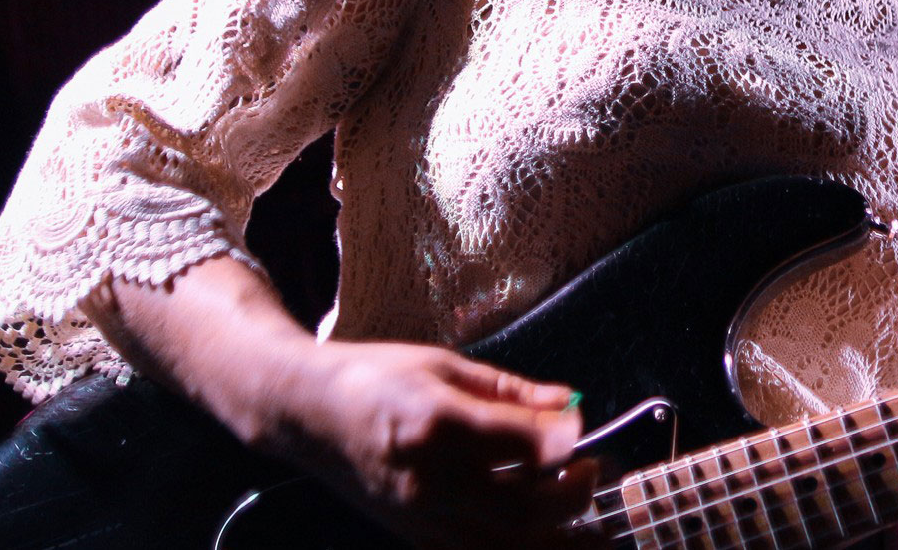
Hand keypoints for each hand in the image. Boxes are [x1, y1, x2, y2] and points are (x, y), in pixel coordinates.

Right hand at [265, 341, 598, 548]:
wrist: (306, 414)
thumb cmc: (375, 377)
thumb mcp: (446, 365)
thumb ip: (512, 391)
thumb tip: (569, 403)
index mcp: (437, 423)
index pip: (523, 446)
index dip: (565, 439)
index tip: (581, 423)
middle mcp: (428, 480)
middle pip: (521, 510)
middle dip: (571, 496)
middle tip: (592, 470)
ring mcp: (420, 517)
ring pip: (504, 547)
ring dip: (557, 539)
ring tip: (588, 522)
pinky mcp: (414, 536)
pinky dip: (518, 548)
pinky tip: (548, 537)